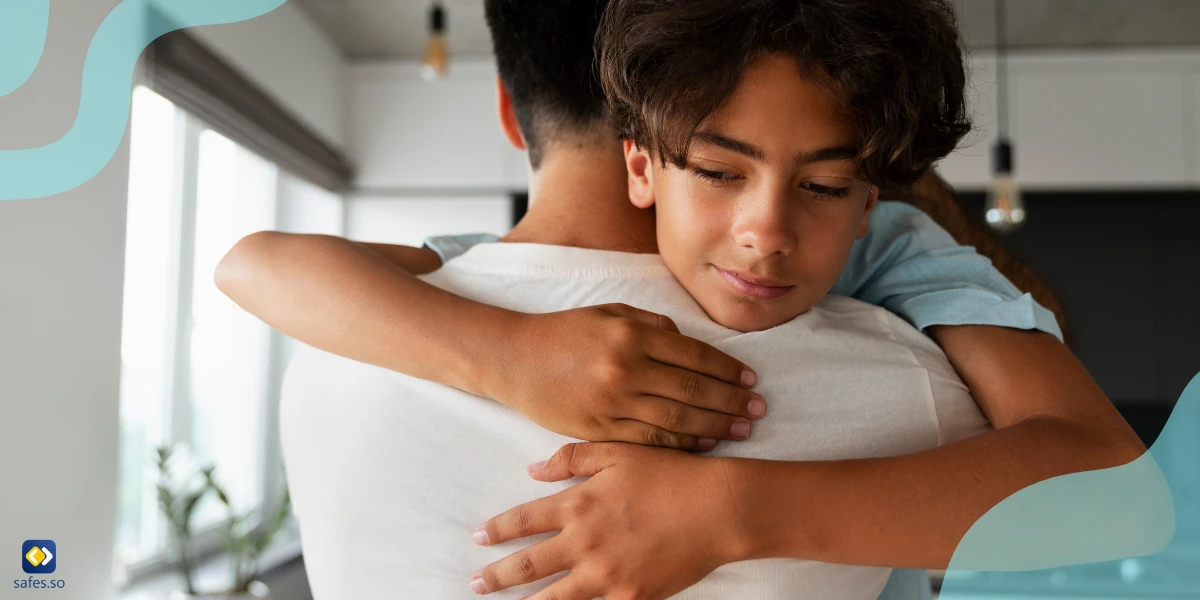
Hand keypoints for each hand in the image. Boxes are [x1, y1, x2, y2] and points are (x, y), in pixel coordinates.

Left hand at [468, 442, 747, 598]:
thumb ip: (573, 458)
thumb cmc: (672, 475)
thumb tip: (533, 470)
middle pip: (527, 565)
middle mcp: (585, 542)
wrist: (718, 509)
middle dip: (497, 576)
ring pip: (553, 599)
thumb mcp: (620, 452)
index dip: (497, 530)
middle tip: (477, 582)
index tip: (478, 538)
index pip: (524, 520)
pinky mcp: (630, 597)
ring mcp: (606, 575)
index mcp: (579, 503)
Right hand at [491, 303, 764, 450]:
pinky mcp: (598, 429)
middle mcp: (625, 368)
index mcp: (631, 334)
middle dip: (731, 402)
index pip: (694, 355)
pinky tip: (703, 444)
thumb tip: (690, 343)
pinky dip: (680, 445)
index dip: (727, 370)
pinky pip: (649, 441)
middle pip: (693, 391)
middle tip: (759, 410)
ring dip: (715, 426)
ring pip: (677, 421)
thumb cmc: (564, 332)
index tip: (750, 380)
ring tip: (741, 429)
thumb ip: (652, 324)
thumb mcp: (609, 312)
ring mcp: (612, 402)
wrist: (513, 359)